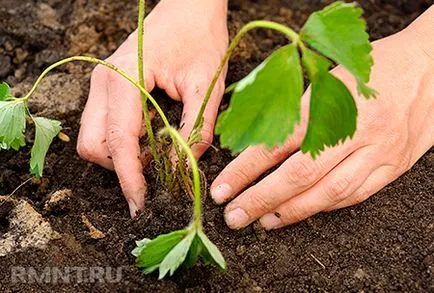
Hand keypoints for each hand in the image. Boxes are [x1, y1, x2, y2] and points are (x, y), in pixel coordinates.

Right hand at [77, 0, 227, 216]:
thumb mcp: (207, 85)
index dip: (129, 177)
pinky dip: (121, 142)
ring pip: (93, 137)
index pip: (118, 141)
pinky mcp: (109, 86)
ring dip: (119, 156)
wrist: (189, 7)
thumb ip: (196, 129)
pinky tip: (148, 139)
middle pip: (92, 145)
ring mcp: (102, 83)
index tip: (140, 202)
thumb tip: (184, 169)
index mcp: (125, 79)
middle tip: (154, 173)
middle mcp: (104, 82)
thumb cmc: (200, 38)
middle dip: (118, 168)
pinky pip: (103, 126)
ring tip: (155, 153)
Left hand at [211, 8, 433, 229]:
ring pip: (329, 192)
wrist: (432, 68)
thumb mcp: (329, 76)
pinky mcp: (394, 166)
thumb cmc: (372, 67)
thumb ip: (297, 109)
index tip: (222, 188)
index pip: (279, 142)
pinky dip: (324, 207)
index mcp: (332, 100)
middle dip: (261, 199)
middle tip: (234, 216)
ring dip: (291, 212)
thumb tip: (256, 142)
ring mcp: (379, 150)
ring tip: (262, 221)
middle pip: (300, 174)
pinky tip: (301, 212)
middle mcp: (356, 129)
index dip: (246, 169)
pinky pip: (355, 195)